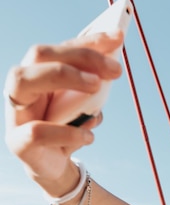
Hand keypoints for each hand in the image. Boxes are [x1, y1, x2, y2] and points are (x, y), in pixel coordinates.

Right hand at [4, 31, 123, 195]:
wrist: (55, 166)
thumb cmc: (68, 127)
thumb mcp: (84, 103)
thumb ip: (94, 82)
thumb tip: (114, 61)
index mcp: (38, 73)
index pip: (59, 48)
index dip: (89, 41)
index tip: (117, 38)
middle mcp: (22, 88)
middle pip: (39, 55)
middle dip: (80, 56)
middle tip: (114, 69)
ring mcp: (16, 114)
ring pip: (22, 81)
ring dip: (62, 77)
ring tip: (96, 88)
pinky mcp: (18, 142)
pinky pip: (37, 131)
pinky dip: (68, 133)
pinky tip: (88, 137)